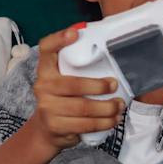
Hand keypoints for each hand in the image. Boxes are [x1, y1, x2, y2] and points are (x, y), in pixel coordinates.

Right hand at [27, 26, 123, 149]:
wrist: (48, 130)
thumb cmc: (65, 99)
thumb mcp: (66, 80)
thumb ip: (79, 68)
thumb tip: (112, 54)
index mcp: (46, 70)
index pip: (46, 49)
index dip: (58, 39)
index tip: (74, 33)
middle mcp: (43, 86)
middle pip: (73, 84)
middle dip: (98, 86)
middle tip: (114, 85)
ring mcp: (47, 107)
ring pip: (82, 107)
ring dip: (106, 107)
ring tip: (119, 105)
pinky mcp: (55, 126)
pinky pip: (84, 124)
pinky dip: (103, 123)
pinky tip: (112, 119)